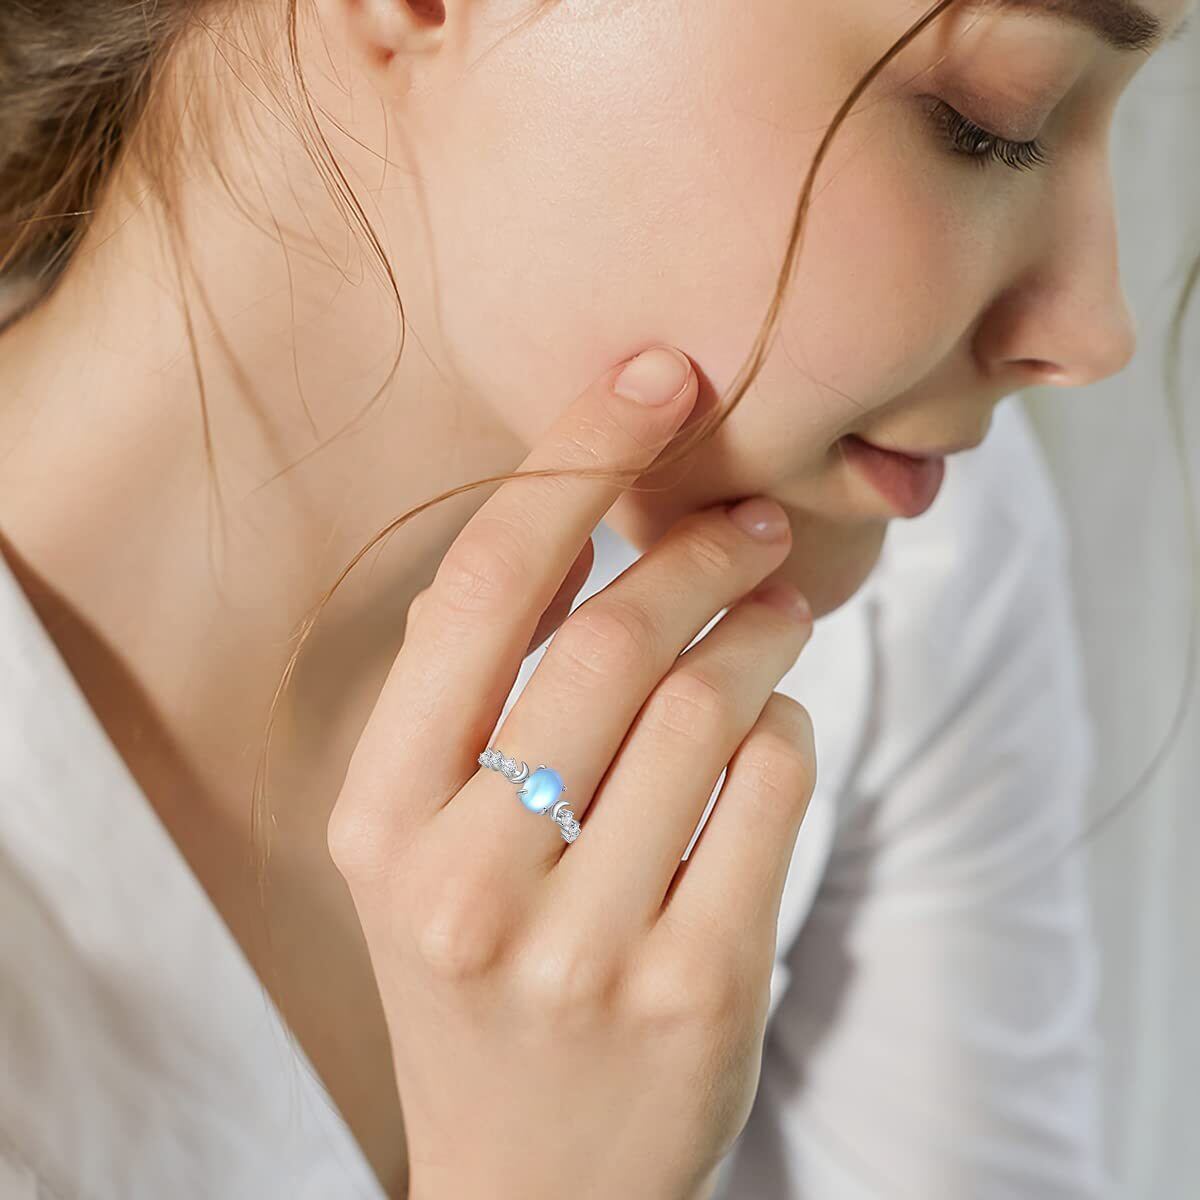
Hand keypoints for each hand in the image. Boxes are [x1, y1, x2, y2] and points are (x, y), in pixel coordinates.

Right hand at [329, 346, 816, 1199]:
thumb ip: (468, 692)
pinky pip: (774, 784)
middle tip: (749, 519)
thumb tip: (566, 526)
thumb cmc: (484, 973)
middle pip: (614, 639)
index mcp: (379, 819)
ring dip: (762, 626)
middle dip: (699, 548)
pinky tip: (768, 728)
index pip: (482, 591)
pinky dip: (786, 725)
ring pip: (711, 701)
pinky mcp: (696, 990)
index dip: (575, 461)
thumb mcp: (424, 844)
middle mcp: (464, 880)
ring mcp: (582, 946)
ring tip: (776, 607)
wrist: (535, 1179)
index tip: (656, 377)